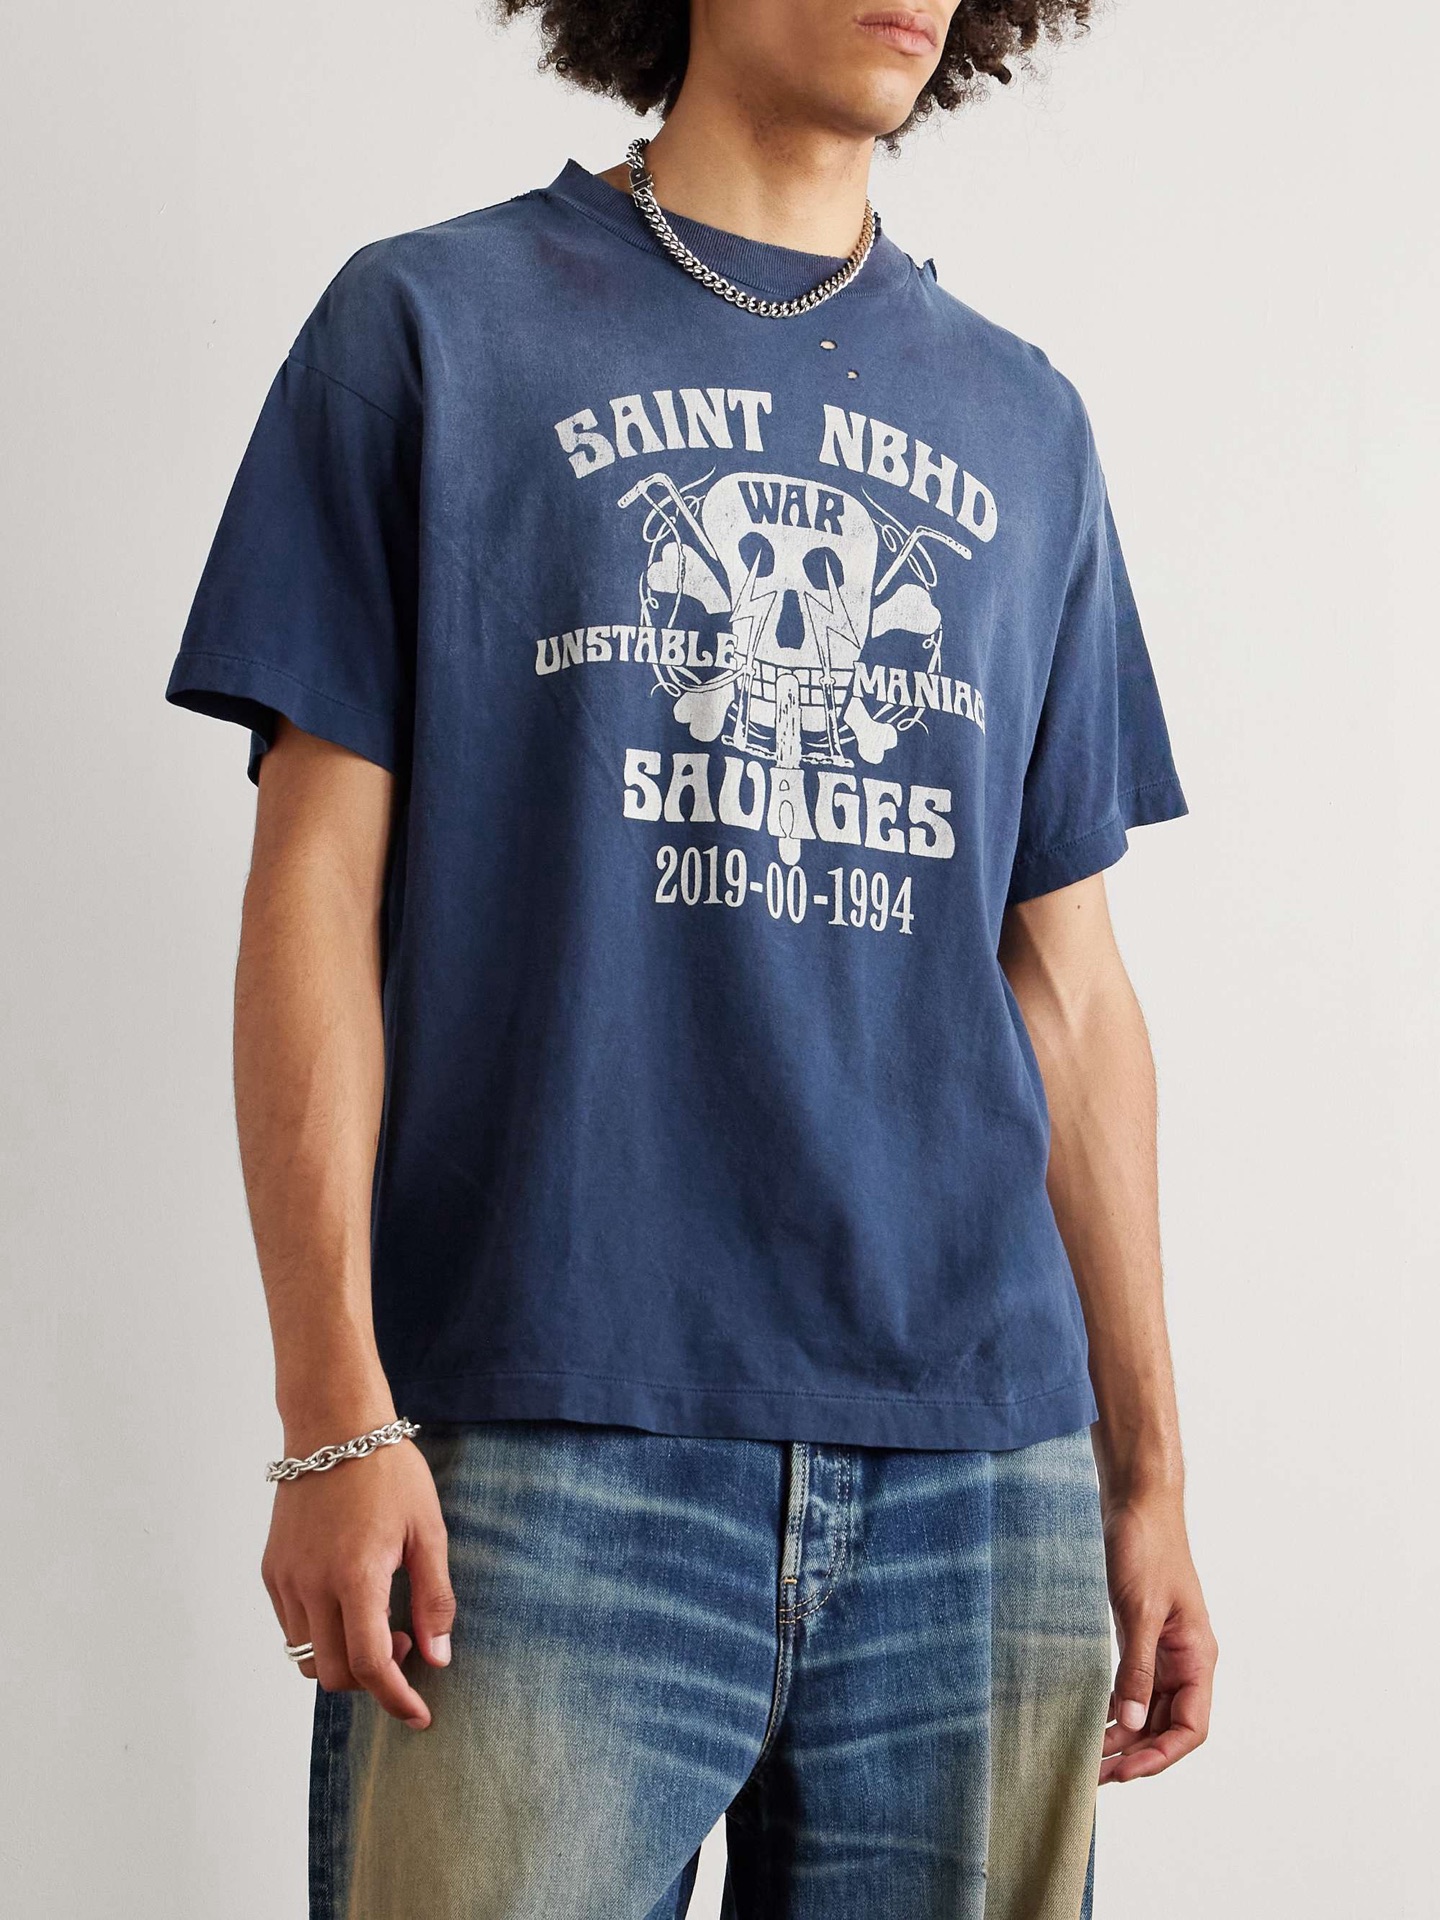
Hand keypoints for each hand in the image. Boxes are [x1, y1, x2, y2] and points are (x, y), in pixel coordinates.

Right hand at [260, 1430, 454, 1728]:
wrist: (333, 1427)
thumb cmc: (389, 1473)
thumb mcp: (427, 1531)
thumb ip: (434, 1598)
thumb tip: (437, 1657)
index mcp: (356, 1576)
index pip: (371, 1665)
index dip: (397, 1700)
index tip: (420, 1715)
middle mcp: (312, 1585)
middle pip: (334, 1674)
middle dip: (372, 1680)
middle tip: (405, 1644)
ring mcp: (286, 1579)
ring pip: (306, 1657)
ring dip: (342, 1660)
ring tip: (377, 1621)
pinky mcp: (272, 1570)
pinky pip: (291, 1627)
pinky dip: (319, 1634)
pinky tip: (348, 1602)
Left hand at [1100, 1492, 1216, 1782]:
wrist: (1138, 1501)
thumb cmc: (1147, 1547)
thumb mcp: (1139, 1610)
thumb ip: (1137, 1667)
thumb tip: (1132, 1722)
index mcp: (1197, 1656)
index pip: (1191, 1726)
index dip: (1160, 1755)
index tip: (1124, 1770)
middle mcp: (1186, 1659)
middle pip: (1169, 1725)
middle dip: (1137, 1753)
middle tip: (1096, 1774)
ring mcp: (1165, 1648)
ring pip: (1151, 1708)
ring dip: (1125, 1734)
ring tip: (1091, 1756)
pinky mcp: (1143, 1634)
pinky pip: (1136, 1683)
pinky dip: (1118, 1705)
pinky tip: (1094, 1718)